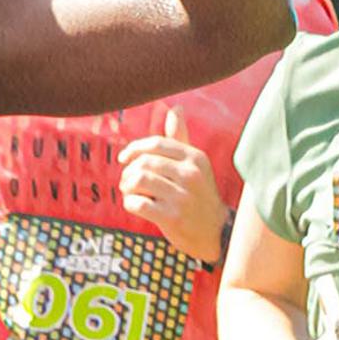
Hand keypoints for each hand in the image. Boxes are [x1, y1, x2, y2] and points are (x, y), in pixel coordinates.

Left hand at [117, 109, 230, 265]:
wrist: (214, 231)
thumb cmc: (198, 194)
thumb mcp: (194, 164)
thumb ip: (181, 138)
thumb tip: (176, 108)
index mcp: (195, 158)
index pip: (155, 144)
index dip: (134, 149)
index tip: (124, 158)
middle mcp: (191, 174)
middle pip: (144, 162)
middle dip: (129, 171)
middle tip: (128, 182)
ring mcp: (182, 196)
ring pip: (138, 180)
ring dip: (127, 186)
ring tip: (130, 192)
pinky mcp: (172, 217)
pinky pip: (137, 204)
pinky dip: (130, 204)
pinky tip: (136, 206)